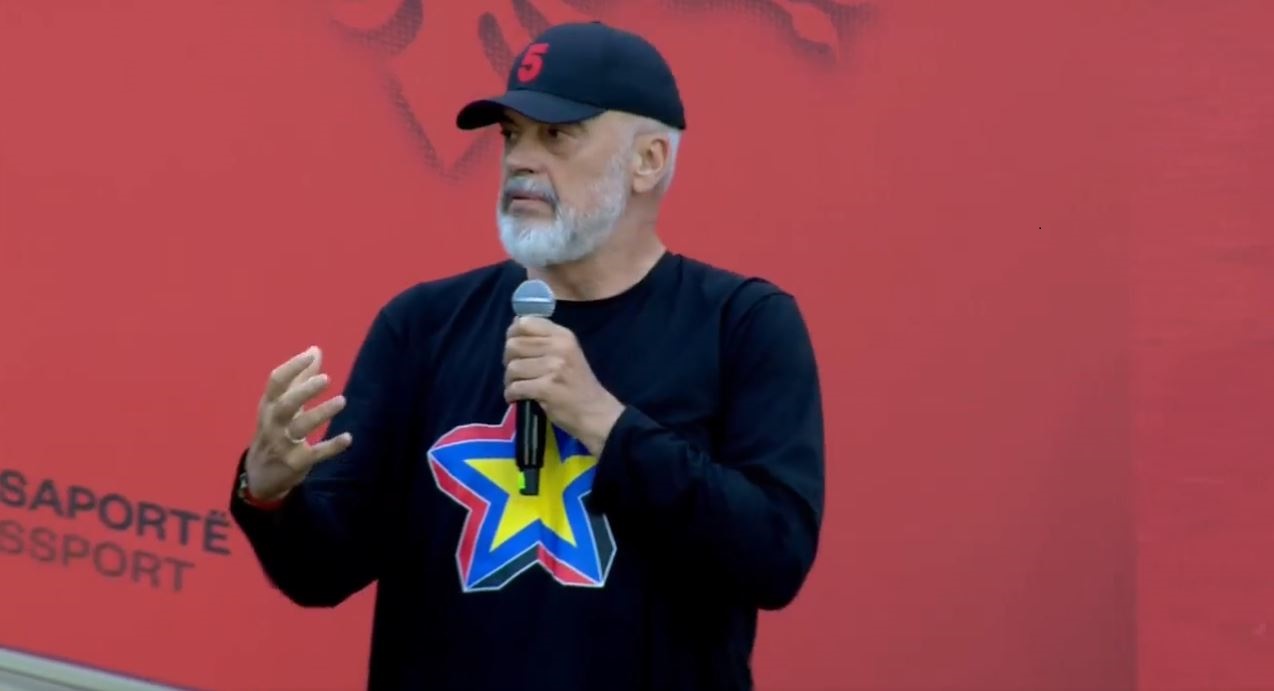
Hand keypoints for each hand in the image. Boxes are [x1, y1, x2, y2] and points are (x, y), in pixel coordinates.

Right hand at [244, 346, 352, 501]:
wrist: (259, 474)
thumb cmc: (274, 429)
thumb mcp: (281, 404)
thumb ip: (299, 377)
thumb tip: (315, 349)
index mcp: (268, 405)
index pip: (275, 382)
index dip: (292, 367)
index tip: (311, 354)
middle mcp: (272, 423)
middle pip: (285, 404)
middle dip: (304, 391)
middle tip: (327, 379)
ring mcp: (283, 444)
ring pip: (300, 427)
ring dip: (321, 413)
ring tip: (342, 400)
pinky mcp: (297, 462)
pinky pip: (315, 454)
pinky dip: (331, 446)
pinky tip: (348, 438)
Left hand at [503, 317, 623, 455]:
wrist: (594, 412)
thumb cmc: (577, 382)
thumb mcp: (566, 352)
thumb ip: (543, 339)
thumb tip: (515, 323)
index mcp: (563, 335)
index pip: (525, 322)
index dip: (513, 334)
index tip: (515, 347)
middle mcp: (559, 347)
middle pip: (514, 345)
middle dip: (508, 360)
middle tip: (517, 372)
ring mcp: (553, 367)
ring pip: (512, 367)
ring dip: (510, 380)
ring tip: (519, 386)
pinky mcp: (546, 388)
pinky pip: (515, 387)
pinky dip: (511, 394)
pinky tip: (518, 398)